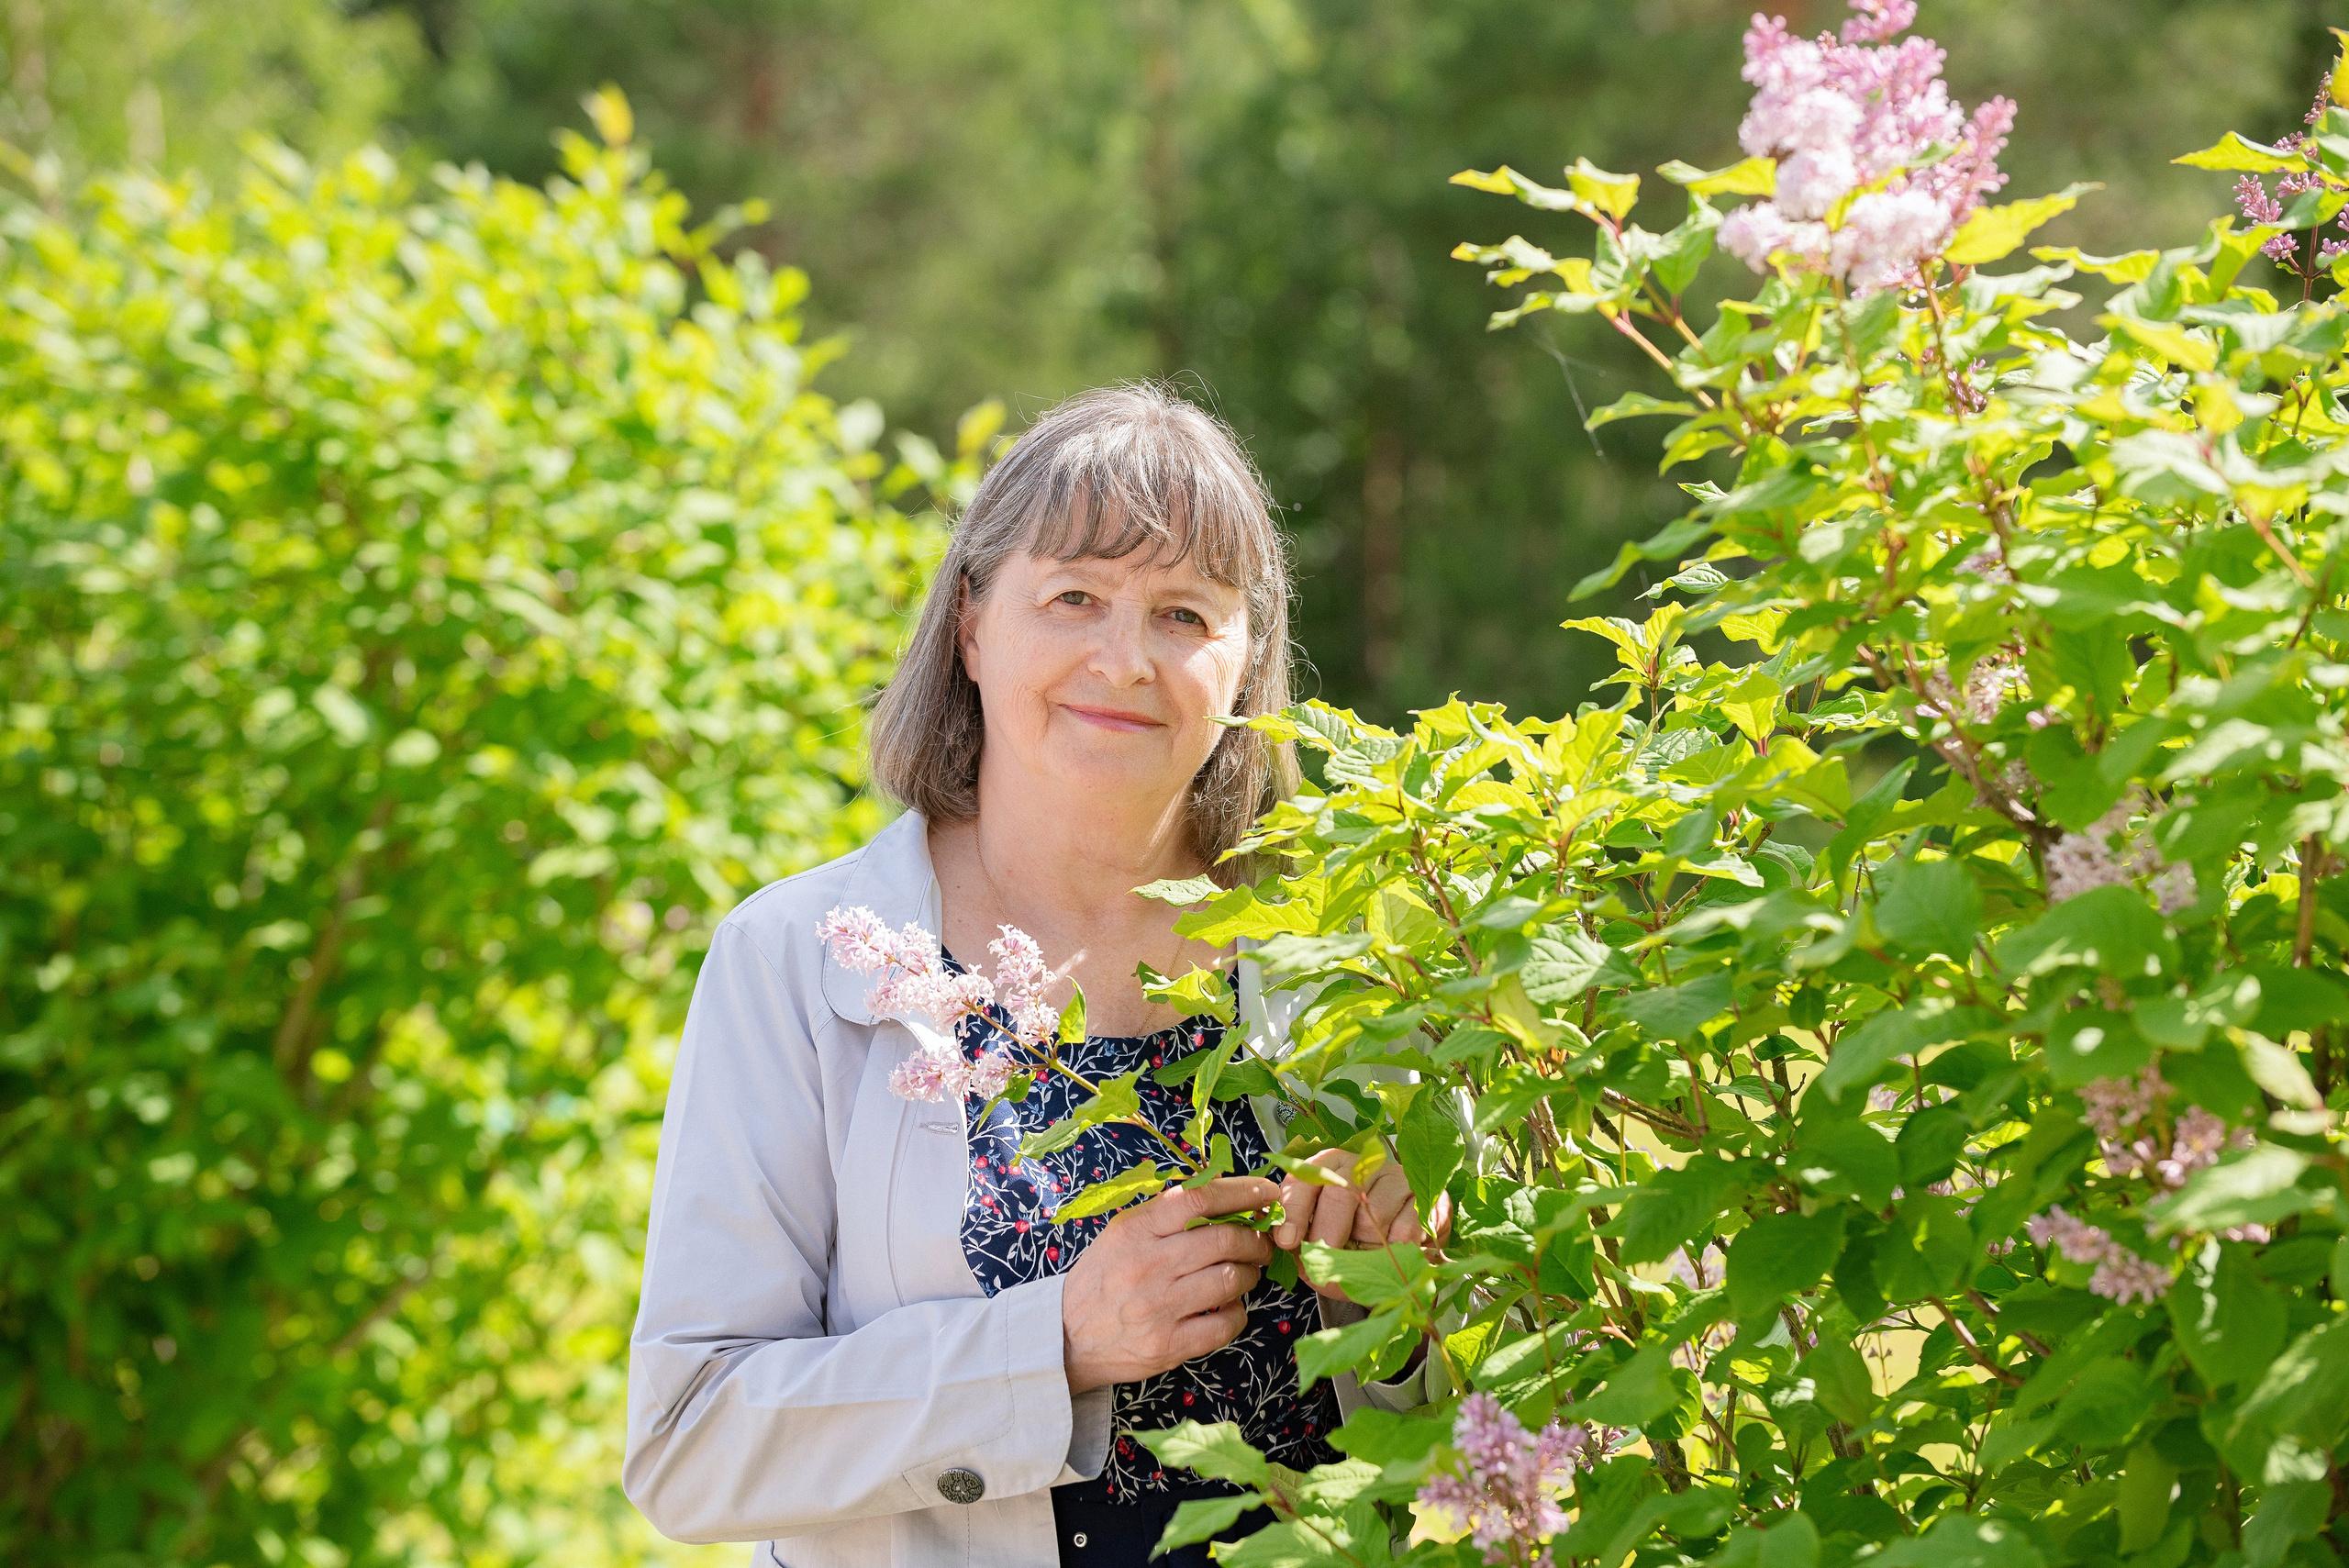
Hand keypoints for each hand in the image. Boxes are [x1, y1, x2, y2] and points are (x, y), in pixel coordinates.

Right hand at [1059, 1176, 1279, 1393]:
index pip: (1200, 1199)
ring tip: (1246, 1274)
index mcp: (1135, 1230)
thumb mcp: (1121, 1234)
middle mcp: (1147, 1265)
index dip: (1243, 1192)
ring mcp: (1158, 1307)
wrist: (1064, 1337)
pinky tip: (1229, 1308)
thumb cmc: (1100, 1279)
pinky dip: (1238, 1314)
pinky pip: (1224, 1325)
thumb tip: (1223, 1196)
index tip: (1267, 1193)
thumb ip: (1164, 1215)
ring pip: (1231, 1280)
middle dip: (1255, 1239)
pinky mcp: (1167, 1346)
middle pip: (1225, 1239)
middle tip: (1260, 1243)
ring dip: (1250, 1275)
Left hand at [1270, 1148, 1452, 1300]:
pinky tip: (1390, 1256)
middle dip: (1327, 1237)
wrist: (1400, 1254)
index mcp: (1327, 1167)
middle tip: (1323, 1266)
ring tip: (1363, 1261)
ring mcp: (1395, 1176)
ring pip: (1371, 1216)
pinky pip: (1402, 1232)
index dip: (1294, 1212)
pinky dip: (1391, 1254)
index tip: (1287, 1241)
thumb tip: (1286, 1246)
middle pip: (1339, 1195)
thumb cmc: (1352, 1243)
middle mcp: (1360, 1164)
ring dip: (1363, 1250)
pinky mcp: (1422, 1197)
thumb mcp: (1320, 1241)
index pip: (1304, 1180)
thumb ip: (1300, 1242)